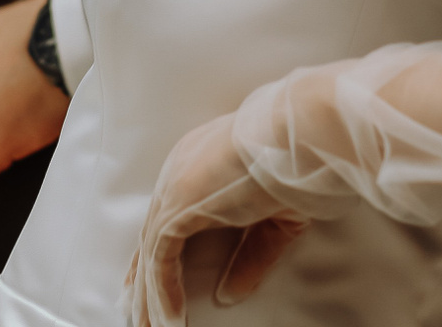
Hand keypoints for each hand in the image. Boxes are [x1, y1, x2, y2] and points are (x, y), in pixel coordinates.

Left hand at [126, 114, 308, 326]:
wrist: (305, 134)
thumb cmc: (300, 162)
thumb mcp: (276, 219)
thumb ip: (250, 255)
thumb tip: (228, 293)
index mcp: (199, 162)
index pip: (168, 216)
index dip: (158, 255)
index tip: (149, 282)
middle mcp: (180, 170)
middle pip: (152, 235)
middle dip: (143, 280)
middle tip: (135, 313)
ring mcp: (176, 185)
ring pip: (152, 252)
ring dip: (148, 296)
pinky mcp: (180, 204)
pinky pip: (161, 258)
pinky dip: (162, 292)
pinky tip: (167, 319)